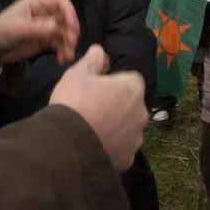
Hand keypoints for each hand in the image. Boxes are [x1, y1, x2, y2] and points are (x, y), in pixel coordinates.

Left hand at [0, 0, 79, 65]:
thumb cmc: (0, 31)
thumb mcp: (17, 29)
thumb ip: (37, 28)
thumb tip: (56, 27)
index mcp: (37, 3)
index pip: (60, 1)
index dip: (69, 12)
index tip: (72, 27)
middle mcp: (44, 13)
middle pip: (66, 18)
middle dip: (70, 31)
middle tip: (71, 43)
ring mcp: (45, 27)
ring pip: (64, 32)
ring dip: (68, 44)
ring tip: (67, 56)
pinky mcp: (44, 40)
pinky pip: (59, 44)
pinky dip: (63, 51)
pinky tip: (62, 60)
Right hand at [50, 45, 147, 170]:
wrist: (67, 144)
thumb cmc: (75, 102)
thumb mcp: (78, 73)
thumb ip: (92, 59)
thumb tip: (100, 50)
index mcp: (133, 88)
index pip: (130, 79)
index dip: (113, 82)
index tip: (97, 87)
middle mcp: (141, 113)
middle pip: (130, 104)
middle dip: (117, 105)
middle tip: (92, 108)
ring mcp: (136, 138)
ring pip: (127, 127)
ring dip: (116, 126)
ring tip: (92, 129)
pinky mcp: (128, 159)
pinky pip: (122, 148)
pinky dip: (112, 146)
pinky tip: (94, 145)